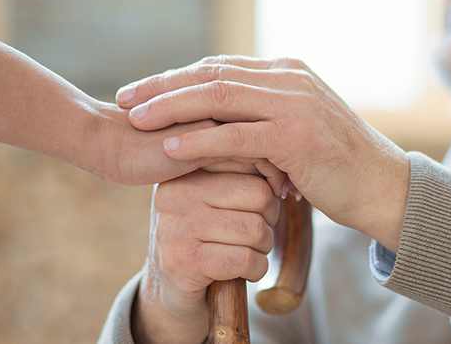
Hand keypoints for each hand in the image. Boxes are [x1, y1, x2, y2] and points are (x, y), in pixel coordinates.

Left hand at [116, 56, 409, 250]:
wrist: (382, 187)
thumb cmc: (337, 164)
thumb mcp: (299, 127)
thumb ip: (265, 114)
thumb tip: (223, 117)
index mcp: (288, 72)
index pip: (220, 67)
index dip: (176, 78)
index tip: (142, 91)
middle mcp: (290, 79)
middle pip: (212, 75)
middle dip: (162, 86)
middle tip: (124, 98)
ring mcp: (295, 104)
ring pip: (218, 97)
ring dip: (171, 108)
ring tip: (134, 120)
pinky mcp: (296, 136)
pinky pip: (235, 135)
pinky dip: (198, 139)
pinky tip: (168, 147)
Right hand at [132, 169, 279, 343]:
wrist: (169, 292)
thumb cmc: (204, 239)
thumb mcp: (214, 198)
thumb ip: (239, 174)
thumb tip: (280, 166)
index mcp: (183, 170)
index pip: (247, 159)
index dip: (268, 187)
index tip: (261, 207)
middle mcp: (173, 192)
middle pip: (259, 194)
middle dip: (269, 220)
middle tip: (255, 235)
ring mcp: (175, 227)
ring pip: (255, 229)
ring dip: (263, 248)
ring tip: (247, 252)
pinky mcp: (182, 261)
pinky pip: (245, 259)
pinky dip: (257, 269)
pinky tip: (245, 271)